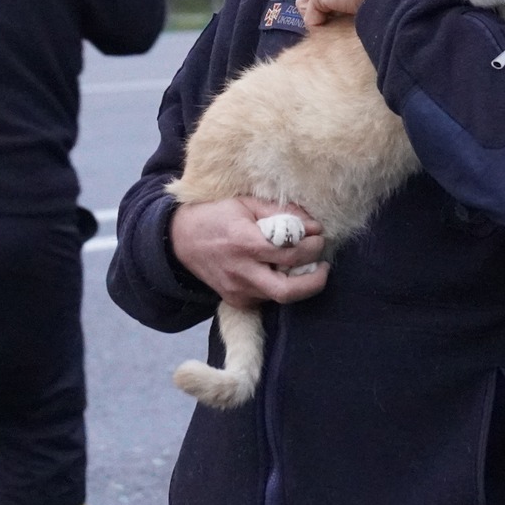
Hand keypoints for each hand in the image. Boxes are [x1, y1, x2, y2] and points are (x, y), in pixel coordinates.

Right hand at [171, 197, 330, 306]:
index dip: (311, 247)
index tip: (319, 236)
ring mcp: (237, 290)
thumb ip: (282, 214)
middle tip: (323, 265)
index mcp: (244, 243)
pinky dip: (279, 286)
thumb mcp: (247, 203)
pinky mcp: (235, 301)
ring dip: (299, 284)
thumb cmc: (216, 215)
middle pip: (288, 291)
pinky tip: (280, 271)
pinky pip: (266, 299)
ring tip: (305, 266)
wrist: (180, 239)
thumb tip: (314, 226)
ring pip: (279, 298)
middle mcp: (241, 272)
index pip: (289, 254)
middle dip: (315, 281)